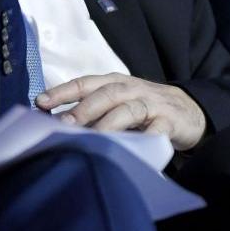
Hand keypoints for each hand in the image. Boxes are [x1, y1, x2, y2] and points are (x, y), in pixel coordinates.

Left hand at [38, 74, 207, 150]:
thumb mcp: (118, 101)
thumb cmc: (144, 106)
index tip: (40, 102)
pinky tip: (133, 149)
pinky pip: (157, 130)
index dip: (62, 92)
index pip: (85, 83)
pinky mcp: (170, 121)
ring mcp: (151, 104)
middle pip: (105, 94)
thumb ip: (91, 108)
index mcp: (114, 82)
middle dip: (83, 108)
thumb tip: (55, 121)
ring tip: (92, 138)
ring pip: (128, 109)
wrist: (189, 109)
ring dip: (109, 123)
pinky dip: (146, 138)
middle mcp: (131, 89)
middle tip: (64, 124)